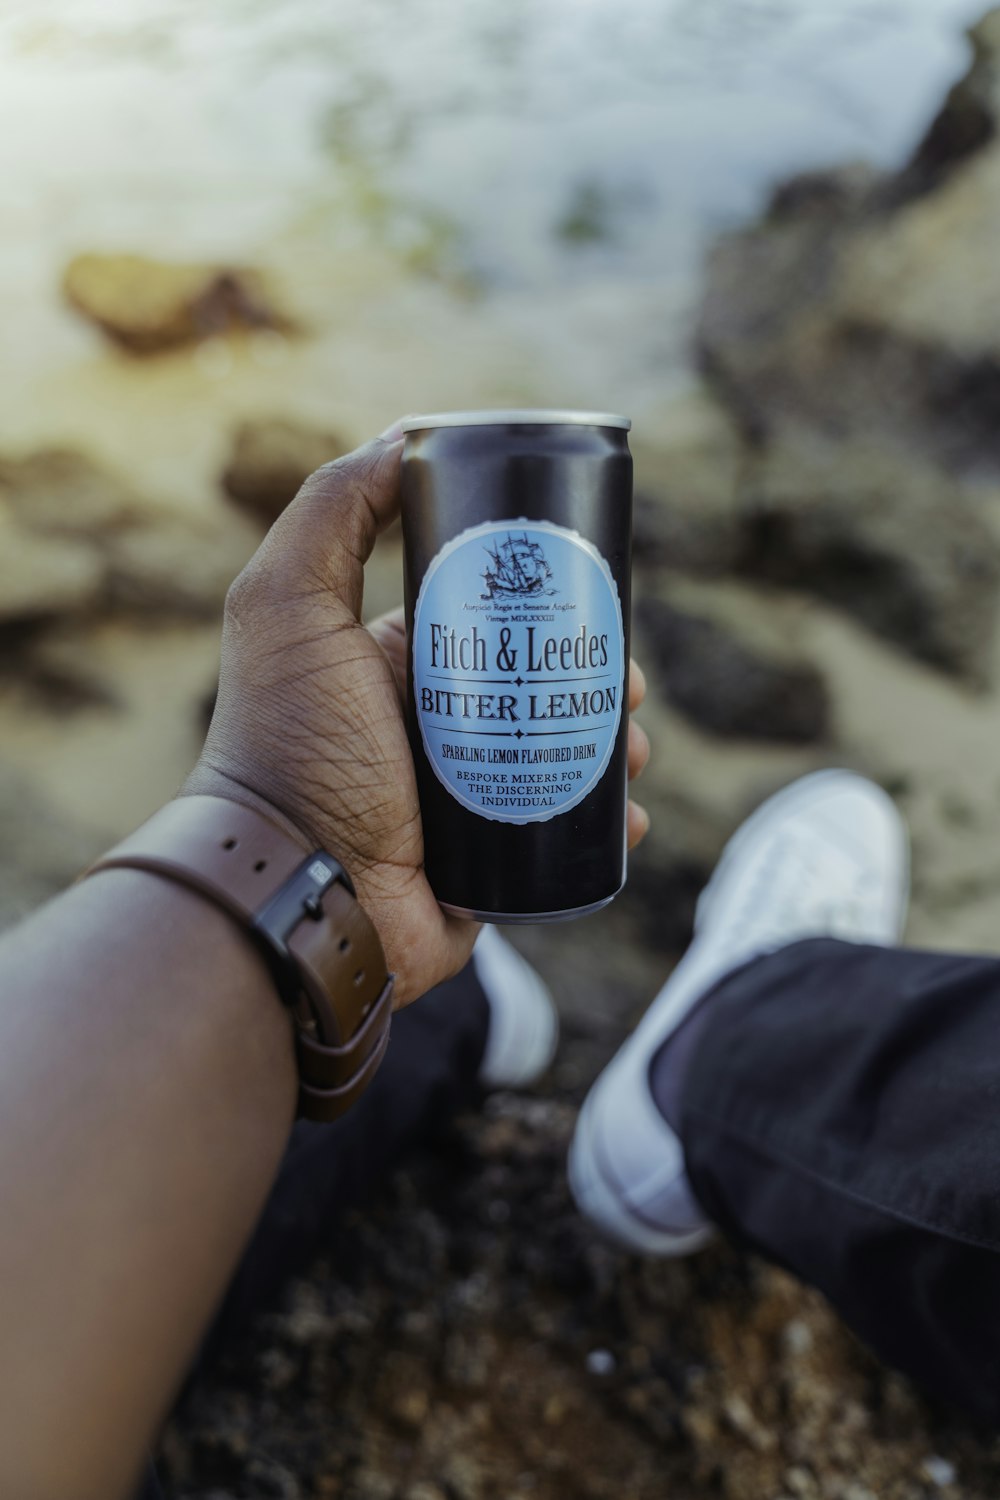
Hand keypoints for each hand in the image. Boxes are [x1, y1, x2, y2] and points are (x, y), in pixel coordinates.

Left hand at [188, 430, 649, 1005]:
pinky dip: (605, 826)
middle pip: (542, 686)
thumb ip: (329, 512)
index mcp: (398, 665)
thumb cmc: (292, 746)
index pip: (496, 620)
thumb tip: (402, 435)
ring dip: (614, 750)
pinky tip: (626, 818)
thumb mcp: (289, 605)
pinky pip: (563, 840)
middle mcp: (432, 728)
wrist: (299, 889)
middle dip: (601, 682)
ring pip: (564, 759)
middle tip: (632, 692)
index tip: (601, 609)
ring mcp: (463, 802)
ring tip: (633, 756)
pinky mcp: (490, 868)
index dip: (553, 608)